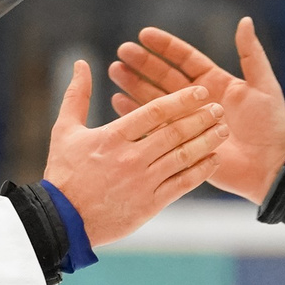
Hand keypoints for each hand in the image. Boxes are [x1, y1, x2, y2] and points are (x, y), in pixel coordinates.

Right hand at [41, 61, 227, 246]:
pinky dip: (200, 171)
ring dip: (206, 142)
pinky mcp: (149, 205)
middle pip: (174, 132)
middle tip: (219, 108)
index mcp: (113, 137)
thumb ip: (77, 95)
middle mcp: (131, 158)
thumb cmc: (63, 173)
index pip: (154, 112)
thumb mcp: (64, 130)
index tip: (200, 91)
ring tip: (223, 130)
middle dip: (201, 118)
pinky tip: (213, 160)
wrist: (62, 221)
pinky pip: (181, 185)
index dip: (181, 100)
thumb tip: (81, 63)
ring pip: (182, 157)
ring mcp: (142, 182)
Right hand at [108, 18, 284, 202]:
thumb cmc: (271, 125)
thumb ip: (251, 54)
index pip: (185, 59)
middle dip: (142, 64)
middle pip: (164, 76)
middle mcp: (198, 100)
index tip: (144, 35)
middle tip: (122, 52)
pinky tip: (119, 102)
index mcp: (215, 82)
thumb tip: (245, 21)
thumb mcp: (264, 86)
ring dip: (135, 85)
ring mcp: (188, 122)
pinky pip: (154, 126)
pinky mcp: (181, 143)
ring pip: (155, 98)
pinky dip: (137, 115)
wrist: (271, 166)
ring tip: (114, 71)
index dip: (165, 47)